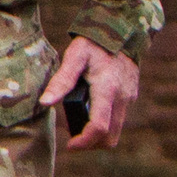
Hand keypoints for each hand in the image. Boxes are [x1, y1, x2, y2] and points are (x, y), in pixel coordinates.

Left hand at [41, 34, 140, 151]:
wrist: (121, 30)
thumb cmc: (93, 43)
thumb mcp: (74, 57)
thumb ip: (61, 80)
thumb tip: (45, 102)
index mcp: (107, 89)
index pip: (99, 127)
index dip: (84, 142)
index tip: (70, 145)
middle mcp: (122, 98)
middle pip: (111, 137)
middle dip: (91, 144)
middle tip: (73, 139)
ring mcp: (130, 98)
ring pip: (117, 131)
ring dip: (98, 135)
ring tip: (78, 126)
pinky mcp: (131, 97)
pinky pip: (119, 119)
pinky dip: (105, 124)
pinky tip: (89, 114)